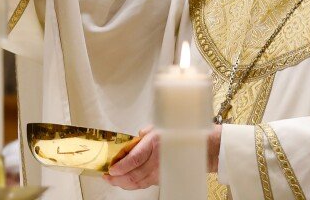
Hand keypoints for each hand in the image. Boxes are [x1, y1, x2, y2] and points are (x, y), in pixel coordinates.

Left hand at [103, 124, 222, 189]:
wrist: (202, 147)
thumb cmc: (182, 133)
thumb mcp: (161, 126)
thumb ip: (146, 133)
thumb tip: (136, 138)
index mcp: (154, 144)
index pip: (133, 160)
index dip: (120, 166)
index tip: (111, 168)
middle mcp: (157, 160)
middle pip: (133, 174)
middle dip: (117, 178)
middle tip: (107, 176)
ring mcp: (160, 171)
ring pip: (138, 182)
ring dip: (124, 183)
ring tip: (113, 180)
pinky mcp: (163, 177)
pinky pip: (145, 183)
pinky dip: (134, 184)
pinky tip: (127, 182)